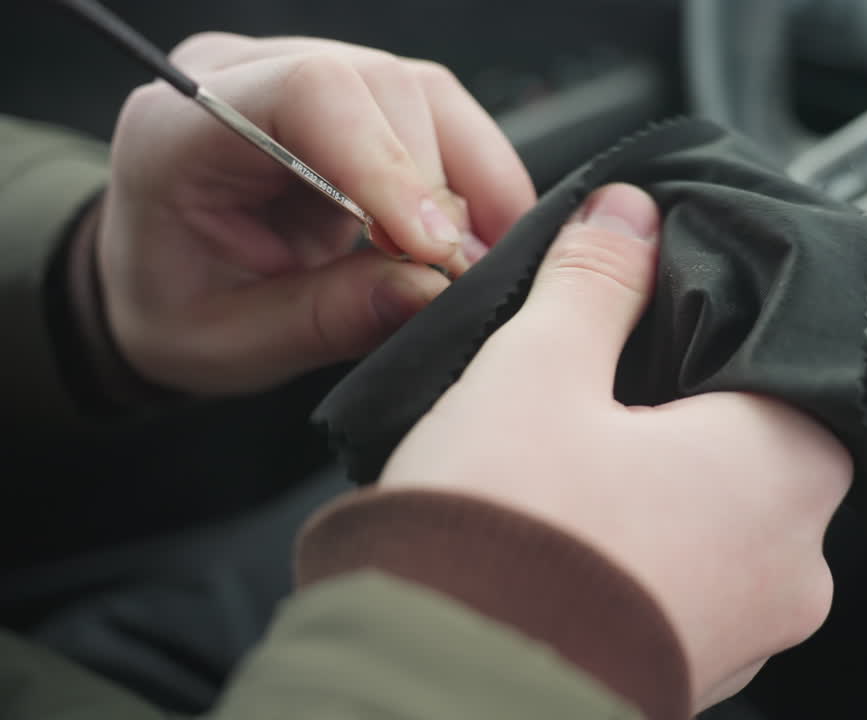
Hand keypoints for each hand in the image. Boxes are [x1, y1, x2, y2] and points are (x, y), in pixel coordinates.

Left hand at [96, 33, 534, 394]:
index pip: (307, 95)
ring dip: (471, 181)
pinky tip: (478, 240)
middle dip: (434, 187)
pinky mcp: (358, 103)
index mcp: (181, 128)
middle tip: (454, 277)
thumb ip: (325, 319)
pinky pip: (440, 116)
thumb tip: (430, 290)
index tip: (432, 249)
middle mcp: (247, 79)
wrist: (164, 287)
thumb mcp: (234, 344)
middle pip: (381, 87)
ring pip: (425, 94)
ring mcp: (308, 79)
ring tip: (474, 264)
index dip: (385, 163)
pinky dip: (476, 180)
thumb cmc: (177, 311)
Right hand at [379, 183, 851, 708]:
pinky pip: (686, 588)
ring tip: (568, 467)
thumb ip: (596, 281)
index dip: (710, 321)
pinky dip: (641, 555)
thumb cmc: (502, 537)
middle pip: (751, 440)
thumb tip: (627, 217)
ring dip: (658, 486)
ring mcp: (752, 633)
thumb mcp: (538, 370)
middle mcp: (794, 561)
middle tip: (592, 388)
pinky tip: (571, 538)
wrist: (443, 697)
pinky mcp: (698, 679)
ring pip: (719, 520)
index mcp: (785, 466)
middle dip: (676, 406)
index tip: (646, 311)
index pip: (784, 355)